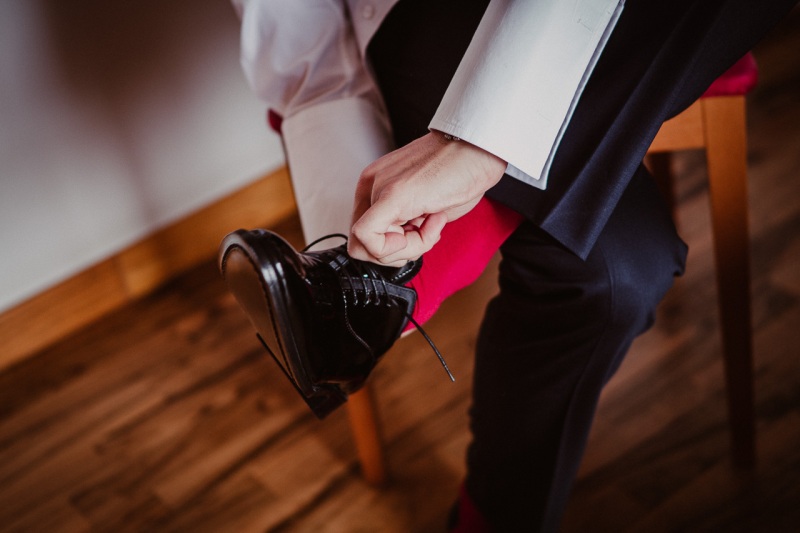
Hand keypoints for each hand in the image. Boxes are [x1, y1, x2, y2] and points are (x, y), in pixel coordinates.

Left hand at [348, 131, 505, 265]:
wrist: (479, 150)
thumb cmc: (459, 173)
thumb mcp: (423, 206)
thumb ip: (404, 226)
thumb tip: (394, 251)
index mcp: (375, 186)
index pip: (364, 237)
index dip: (392, 248)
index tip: (421, 231)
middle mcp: (370, 185)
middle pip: (364, 247)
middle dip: (400, 252)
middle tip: (428, 231)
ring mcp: (378, 188)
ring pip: (371, 248)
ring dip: (411, 247)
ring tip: (436, 218)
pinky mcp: (391, 196)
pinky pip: (369, 239)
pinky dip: (397, 248)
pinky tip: (429, 223)